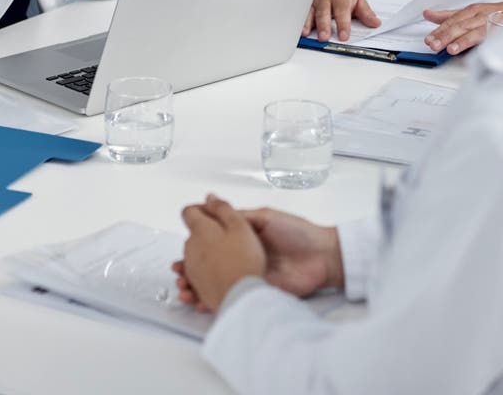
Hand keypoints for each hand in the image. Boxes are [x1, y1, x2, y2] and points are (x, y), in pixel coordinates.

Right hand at [173, 207, 340, 306]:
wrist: (323, 256)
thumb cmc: (299, 232)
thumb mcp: (265, 216)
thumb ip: (237, 215)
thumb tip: (210, 200)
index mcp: (242, 240)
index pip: (212, 244)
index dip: (195, 248)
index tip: (181, 251)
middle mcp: (243, 259)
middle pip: (210, 267)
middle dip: (191, 271)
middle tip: (179, 274)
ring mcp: (249, 276)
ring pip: (218, 285)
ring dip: (198, 289)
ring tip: (186, 291)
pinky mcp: (257, 292)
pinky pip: (234, 298)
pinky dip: (217, 302)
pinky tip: (203, 303)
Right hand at [303, 0, 380, 41]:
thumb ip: (366, 13)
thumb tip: (376, 24)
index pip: (343, 13)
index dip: (343, 26)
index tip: (343, 36)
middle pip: (324, 13)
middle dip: (324, 25)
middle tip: (324, 37)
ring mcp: (315, 0)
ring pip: (310, 12)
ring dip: (308, 23)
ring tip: (306, 33)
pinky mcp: (307, 2)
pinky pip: (302, 11)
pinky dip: (299, 19)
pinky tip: (297, 28)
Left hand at [423, 0, 502, 54]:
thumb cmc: (500, 14)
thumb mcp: (474, 12)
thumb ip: (451, 15)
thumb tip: (429, 14)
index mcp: (472, 10)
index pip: (451, 19)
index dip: (438, 29)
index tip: (428, 38)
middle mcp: (479, 14)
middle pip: (457, 24)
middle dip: (443, 35)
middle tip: (432, 44)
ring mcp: (490, 21)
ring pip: (469, 30)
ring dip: (456, 39)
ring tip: (446, 48)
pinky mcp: (500, 29)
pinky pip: (485, 36)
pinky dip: (472, 41)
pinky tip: (462, 48)